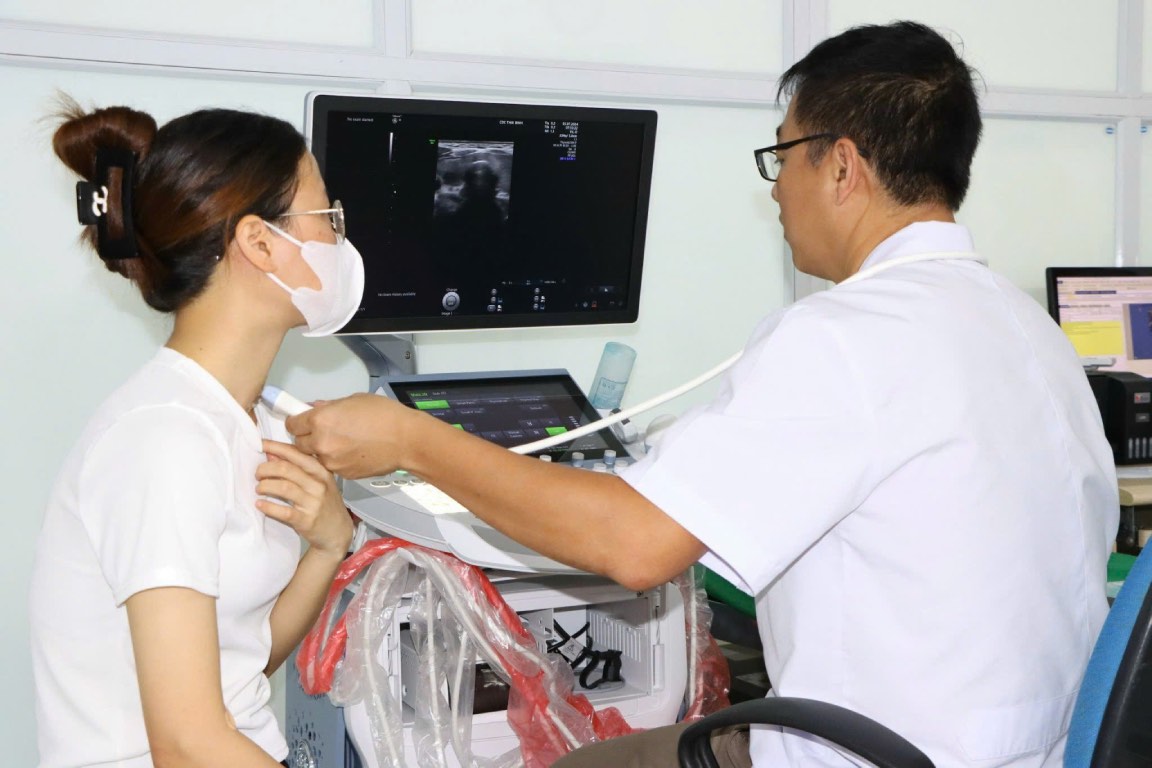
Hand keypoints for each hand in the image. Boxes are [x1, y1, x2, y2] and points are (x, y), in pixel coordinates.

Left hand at [256, 440, 352, 556]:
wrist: (338, 532)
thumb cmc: (325, 504)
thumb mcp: (316, 483)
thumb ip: (296, 468)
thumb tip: (272, 454)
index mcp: (321, 471)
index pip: (296, 453)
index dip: (276, 447)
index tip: (261, 444)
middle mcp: (319, 485)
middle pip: (286, 469)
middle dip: (266, 469)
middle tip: (257, 474)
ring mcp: (314, 502)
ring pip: (283, 487)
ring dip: (265, 486)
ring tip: (258, 488)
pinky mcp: (306, 520)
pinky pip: (283, 511)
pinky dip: (268, 506)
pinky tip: (260, 504)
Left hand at [285, 393, 413, 478]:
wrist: (407, 440)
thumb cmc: (386, 417)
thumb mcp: (354, 400)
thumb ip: (330, 406)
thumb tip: (316, 408)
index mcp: (321, 420)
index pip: (292, 424)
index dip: (296, 421)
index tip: (300, 421)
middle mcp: (321, 443)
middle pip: (298, 444)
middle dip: (306, 437)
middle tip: (321, 432)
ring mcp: (332, 462)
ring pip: (315, 457)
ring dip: (321, 450)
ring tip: (341, 443)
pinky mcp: (343, 474)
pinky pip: (332, 466)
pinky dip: (337, 460)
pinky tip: (353, 452)